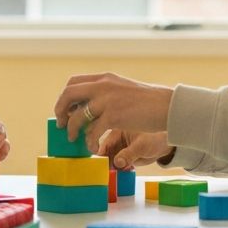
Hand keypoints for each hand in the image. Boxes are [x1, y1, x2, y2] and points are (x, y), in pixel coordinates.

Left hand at [53, 72, 173, 146]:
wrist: (167, 106)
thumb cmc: (148, 102)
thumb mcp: (123, 89)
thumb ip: (106, 93)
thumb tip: (89, 105)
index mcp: (105, 78)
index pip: (74, 82)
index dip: (65, 97)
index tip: (66, 109)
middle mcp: (103, 86)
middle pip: (69, 94)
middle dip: (60, 110)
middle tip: (61, 123)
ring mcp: (107, 100)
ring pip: (77, 116)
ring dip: (72, 130)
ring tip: (74, 139)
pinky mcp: (114, 116)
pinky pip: (92, 131)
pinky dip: (89, 142)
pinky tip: (93, 148)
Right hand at [97, 129, 173, 168]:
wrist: (163, 146)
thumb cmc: (153, 139)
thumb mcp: (141, 146)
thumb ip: (129, 154)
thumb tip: (117, 163)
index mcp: (117, 132)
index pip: (105, 143)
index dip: (100, 153)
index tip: (99, 164)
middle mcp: (116, 141)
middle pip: (105, 153)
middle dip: (105, 163)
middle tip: (107, 173)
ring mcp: (119, 150)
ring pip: (110, 161)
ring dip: (112, 168)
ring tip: (117, 173)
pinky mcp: (124, 158)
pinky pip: (117, 166)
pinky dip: (119, 170)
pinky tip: (125, 171)